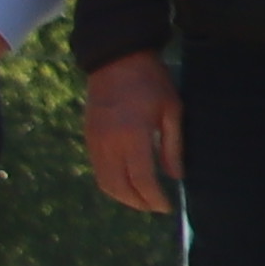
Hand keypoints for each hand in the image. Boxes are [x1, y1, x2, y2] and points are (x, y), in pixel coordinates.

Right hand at [83, 48, 182, 214]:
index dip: (155, 198)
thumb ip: (172, 146)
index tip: (168, 206)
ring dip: (123, 197)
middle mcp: (110, 144)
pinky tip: (126, 183)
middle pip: (120, 188)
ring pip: (105, 183)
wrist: (117, 59)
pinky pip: (97, 170)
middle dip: (139, 203)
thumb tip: (176, 176)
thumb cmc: (151, 82)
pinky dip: (111, 183)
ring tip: (142, 199)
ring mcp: (95, 142)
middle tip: (156, 206)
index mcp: (133, 136)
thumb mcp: (171, 110)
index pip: (142, 180)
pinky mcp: (88, 138)